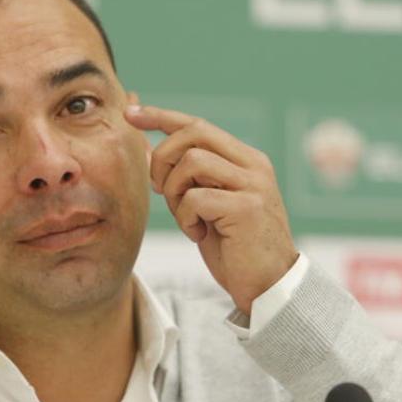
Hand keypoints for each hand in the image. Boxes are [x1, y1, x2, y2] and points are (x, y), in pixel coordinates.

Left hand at [124, 104, 298, 314]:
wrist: (270, 286)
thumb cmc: (236, 248)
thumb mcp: (208, 206)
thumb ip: (187, 178)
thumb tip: (147, 149)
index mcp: (247, 160)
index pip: (199, 126)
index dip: (161, 116)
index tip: (131, 114)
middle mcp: (254, 165)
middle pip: (194, 133)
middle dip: (163, 158)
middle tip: (160, 190)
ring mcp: (253, 185)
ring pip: (192, 161)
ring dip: (175, 191)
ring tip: (187, 218)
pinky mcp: (246, 208)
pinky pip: (195, 197)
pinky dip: (185, 217)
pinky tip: (198, 234)